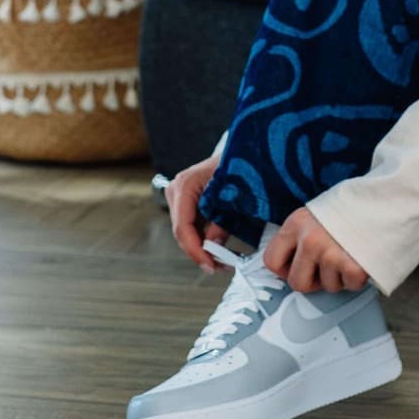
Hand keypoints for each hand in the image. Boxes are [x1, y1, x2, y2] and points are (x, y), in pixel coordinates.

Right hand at [164, 152, 231, 271]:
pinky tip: (218, 247)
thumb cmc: (238, 164)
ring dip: (202, 247)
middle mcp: (177, 190)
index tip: (210, 265)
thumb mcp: (234, 194)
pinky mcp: (186, 201)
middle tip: (219, 267)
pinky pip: (191, 225)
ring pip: (185, 231)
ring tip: (222, 260)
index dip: (195, 250)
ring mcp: (179, 195)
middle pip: (182, 232)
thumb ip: (222, 221)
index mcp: (185, 185)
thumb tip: (213, 246)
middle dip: (199, 252)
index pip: (183, 227)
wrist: (241, 150)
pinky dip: (203, 238)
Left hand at [263, 206, 369, 293]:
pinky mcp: (353, 266)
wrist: (388, 199)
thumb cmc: (352, 207)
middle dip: (313, 282)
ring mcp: (331, 254)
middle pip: (297, 283)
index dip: (285, 269)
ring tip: (350, 255)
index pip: (271, 261)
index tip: (298, 267)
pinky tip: (362, 258)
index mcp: (297, 223)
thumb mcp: (318, 213)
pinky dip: (358, 278)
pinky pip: (350, 286)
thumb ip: (301, 235)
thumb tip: (290, 263)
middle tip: (328, 268)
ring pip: (328, 287)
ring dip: (340, 277)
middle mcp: (310, 240)